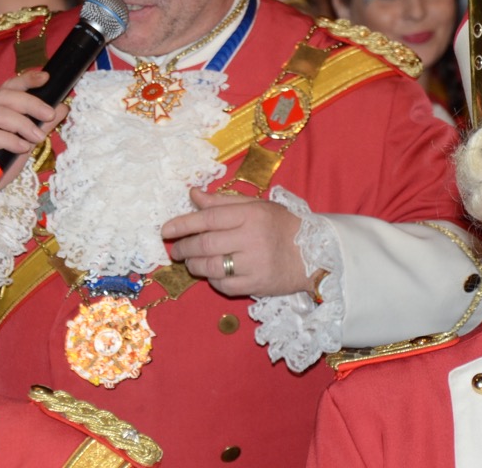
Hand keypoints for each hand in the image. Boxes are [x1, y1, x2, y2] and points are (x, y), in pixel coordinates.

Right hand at [0, 70, 68, 209]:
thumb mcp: (23, 146)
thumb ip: (39, 128)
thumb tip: (61, 108)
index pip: (8, 87)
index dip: (26, 79)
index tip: (46, 78)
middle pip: (4, 96)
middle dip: (30, 103)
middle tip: (49, 115)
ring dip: (21, 123)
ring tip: (36, 138)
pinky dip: (8, 140)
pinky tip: (21, 147)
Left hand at [162, 188, 309, 297]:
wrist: (315, 255)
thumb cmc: (282, 226)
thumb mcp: (256, 206)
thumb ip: (223, 202)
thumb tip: (193, 195)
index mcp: (251, 215)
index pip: (208, 219)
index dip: (183, 224)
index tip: (165, 230)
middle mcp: (252, 239)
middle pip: (205, 244)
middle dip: (184, 248)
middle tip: (174, 249)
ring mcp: (255, 264)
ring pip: (211, 267)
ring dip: (194, 265)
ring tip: (189, 262)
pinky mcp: (258, 285)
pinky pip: (224, 286)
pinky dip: (212, 281)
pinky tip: (211, 274)